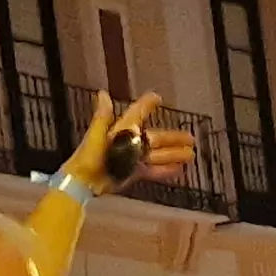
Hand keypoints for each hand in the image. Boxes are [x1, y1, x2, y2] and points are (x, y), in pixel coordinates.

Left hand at [56, 91, 193, 194]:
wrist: (84, 181)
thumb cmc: (88, 156)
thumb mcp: (96, 133)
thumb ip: (103, 115)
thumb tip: (103, 93)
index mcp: (121, 130)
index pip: (137, 114)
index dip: (147, 105)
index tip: (157, 98)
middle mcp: (129, 142)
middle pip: (155, 138)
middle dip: (173, 137)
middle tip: (190, 137)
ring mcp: (132, 158)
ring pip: (157, 155)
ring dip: (174, 154)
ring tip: (191, 154)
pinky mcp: (133, 172)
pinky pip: (152, 170)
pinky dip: (165, 170)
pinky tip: (179, 169)